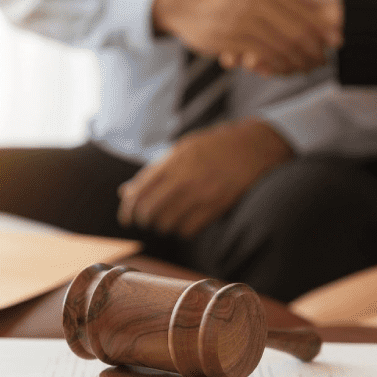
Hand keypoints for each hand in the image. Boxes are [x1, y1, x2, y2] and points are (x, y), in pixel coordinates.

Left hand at [117, 120, 293, 238]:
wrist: (251, 147)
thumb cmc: (213, 147)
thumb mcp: (180, 150)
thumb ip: (153, 171)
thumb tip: (125, 192)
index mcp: (173, 161)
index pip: (139, 192)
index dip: (128, 210)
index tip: (127, 218)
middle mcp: (184, 179)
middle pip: (149, 211)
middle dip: (144, 219)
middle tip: (148, 220)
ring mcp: (201, 194)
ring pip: (167, 224)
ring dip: (163, 225)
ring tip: (168, 219)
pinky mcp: (216, 207)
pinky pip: (188, 230)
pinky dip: (182, 230)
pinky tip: (185, 222)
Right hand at [152, 0, 341, 75]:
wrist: (184, 0)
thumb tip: (314, 3)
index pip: (302, 8)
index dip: (323, 27)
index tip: (336, 40)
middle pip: (296, 30)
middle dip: (313, 49)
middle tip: (323, 60)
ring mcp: (242, 19)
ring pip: (280, 46)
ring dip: (297, 61)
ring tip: (308, 68)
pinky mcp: (231, 38)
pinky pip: (262, 57)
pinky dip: (277, 66)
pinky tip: (285, 70)